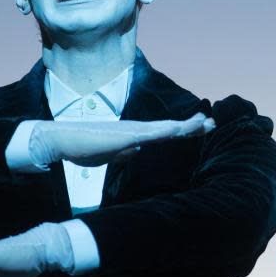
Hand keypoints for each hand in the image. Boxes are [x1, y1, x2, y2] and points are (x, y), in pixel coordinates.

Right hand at [32, 112, 215, 166]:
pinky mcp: (125, 135)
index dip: (185, 130)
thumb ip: (124, 152)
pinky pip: (150, 133)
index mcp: (135, 135)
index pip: (165, 133)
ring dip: (186, 126)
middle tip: (212, 123)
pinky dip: (167, 130)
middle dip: (193, 126)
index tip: (202, 128)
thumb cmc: (83, 147)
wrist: (62, 139)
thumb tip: (137, 151)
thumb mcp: (109, 154)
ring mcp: (133, 131)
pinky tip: (178, 128)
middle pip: (171, 127)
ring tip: (205, 122)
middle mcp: (138, 129)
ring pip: (166, 127)